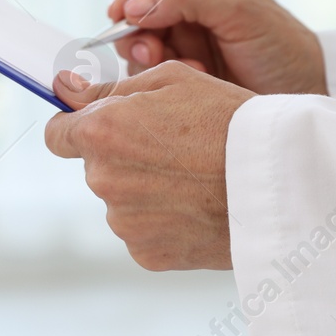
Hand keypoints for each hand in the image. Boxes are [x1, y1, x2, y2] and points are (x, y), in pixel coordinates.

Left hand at [45, 62, 251, 269]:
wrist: (278, 182)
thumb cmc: (229, 121)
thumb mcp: (172, 81)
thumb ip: (109, 89)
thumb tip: (64, 88)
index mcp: (101, 132)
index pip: (57, 134)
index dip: (78, 127)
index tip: (101, 126)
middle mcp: (103, 179)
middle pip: (95, 166)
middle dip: (121, 156)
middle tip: (173, 149)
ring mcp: (124, 222)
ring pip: (120, 201)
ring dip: (143, 190)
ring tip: (193, 179)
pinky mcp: (147, 254)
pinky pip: (142, 232)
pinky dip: (162, 221)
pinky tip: (196, 207)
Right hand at [108, 0, 328, 94]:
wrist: (304, 102)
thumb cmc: (284, 49)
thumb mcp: (241, 11)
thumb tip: (133, 5)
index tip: (122, 13)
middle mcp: (185, 12)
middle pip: (134, 13)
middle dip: (136, 32)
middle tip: (150, 53)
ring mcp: (181, 46)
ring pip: (137, 47)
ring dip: (151, 59)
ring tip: (187, 70)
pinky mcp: (180, 80)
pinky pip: (150, 77)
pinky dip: (163, 80)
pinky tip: (195, 82)